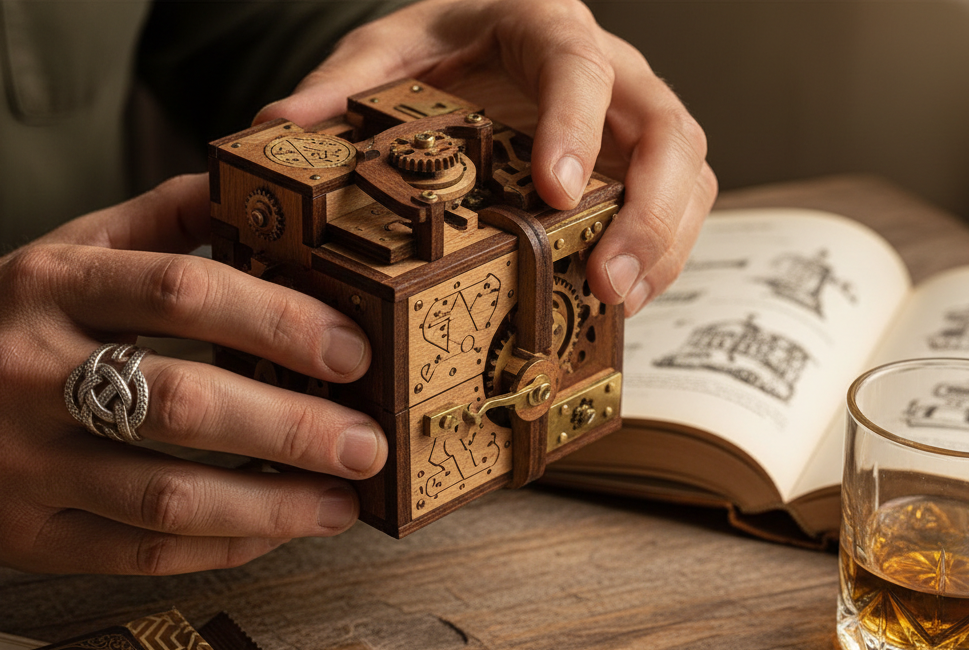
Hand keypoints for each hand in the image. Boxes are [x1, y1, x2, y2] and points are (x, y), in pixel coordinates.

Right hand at [0, 174, 386, 573]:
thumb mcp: (55, 254)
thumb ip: (155, 224)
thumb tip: (256, 194)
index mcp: (45, 284)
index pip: (179, 291)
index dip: (278, 320)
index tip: (352, 350)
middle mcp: (27, 372)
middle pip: (183, 401)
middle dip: (294, 427)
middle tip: (369, 443)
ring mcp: (21, 464)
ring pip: (166, 495)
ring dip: (272, 504)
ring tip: (341, 502)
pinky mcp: (24, 538)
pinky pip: (141, 555)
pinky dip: (222, 546)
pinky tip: (275, 530)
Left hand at [255, 0, 716, 315]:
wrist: (479, 41)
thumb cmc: (441, 47)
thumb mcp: (386, 51)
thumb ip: (343, 84)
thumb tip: (281, 127)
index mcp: (542, 24)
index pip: (578, 65)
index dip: (576, 126)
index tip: (557, 189)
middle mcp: (608, 69)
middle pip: (666, 127)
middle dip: (647, 209)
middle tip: (606, 278)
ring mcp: (632, 119)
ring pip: (688, 172)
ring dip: (664, 243)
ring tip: (619, 303)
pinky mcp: (639, 165)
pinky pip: (678, 206)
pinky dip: (660, 256)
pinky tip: (622, 301)